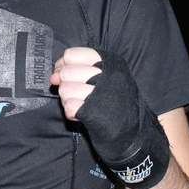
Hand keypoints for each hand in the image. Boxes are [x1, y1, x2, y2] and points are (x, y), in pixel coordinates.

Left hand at [52, 46, 169, 188]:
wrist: (135, 134)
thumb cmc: (116, 102)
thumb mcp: (107, 78)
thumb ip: (78, 70)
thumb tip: (53, 75)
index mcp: (111, 63)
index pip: (72, 54)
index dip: (63, 65)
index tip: (64, 73)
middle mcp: (108, 76)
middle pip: (66, 72)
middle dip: (64, 83)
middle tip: (73, 92)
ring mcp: (103, 95)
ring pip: (65, 90)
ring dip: (66, 99)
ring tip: (79, 103)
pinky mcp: (96, 114)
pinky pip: (69, 107)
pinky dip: (71, 112)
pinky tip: (80, 114)